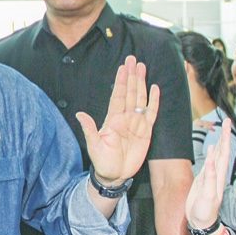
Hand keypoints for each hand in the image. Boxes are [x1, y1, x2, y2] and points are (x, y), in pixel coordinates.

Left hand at [78, 55, 159, 185]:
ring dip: (141, 83)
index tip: (122, 67)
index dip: (121, 81)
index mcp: (113, 119)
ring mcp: (136, 123)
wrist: (115, 175)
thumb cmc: (102, 161)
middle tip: (133, 59)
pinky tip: (155, 88)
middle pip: (130, 92)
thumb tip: (80, 114)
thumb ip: (90, 129)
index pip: (118, 96)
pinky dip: (154, 101)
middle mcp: (125, 117)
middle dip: (131, 76)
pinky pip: (152, 113)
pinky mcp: (146, 131)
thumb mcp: (94, 146)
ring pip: (140, 98)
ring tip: (142, 67)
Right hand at [185, 118, 232, 227]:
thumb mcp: (209, 195)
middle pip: (223, 151)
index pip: (224, 152)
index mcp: (220, 175)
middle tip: (227, 121)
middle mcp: (218, 173)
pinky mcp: (204, 180)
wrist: (201, 222)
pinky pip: (210, 162)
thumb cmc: (205, 211)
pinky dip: (211, 153)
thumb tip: (212, 157)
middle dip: (225, 136)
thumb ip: (210, 177)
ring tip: (222, 131)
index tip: (227, 124)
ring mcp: (211, 176)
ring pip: (218, 155)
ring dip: (220, 142)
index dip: (226, 138)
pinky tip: (211, 148)